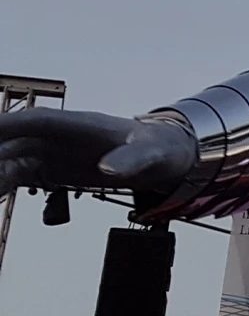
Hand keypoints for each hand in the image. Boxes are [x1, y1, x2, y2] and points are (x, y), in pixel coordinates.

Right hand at [0, 108, 195, 193]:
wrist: (165, 157)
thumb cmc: (158, 147)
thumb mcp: (151, 153)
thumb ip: (131, 159)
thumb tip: (109, 170)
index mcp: (78, 124)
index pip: (35, 120)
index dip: (8, 124)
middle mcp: (58, 136)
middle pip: (14, 141)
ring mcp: (53, 153)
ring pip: (12, 159)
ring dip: (0, 171)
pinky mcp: (53, 170)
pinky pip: (21, 176)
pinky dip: (5, 184)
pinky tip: (1, 194)